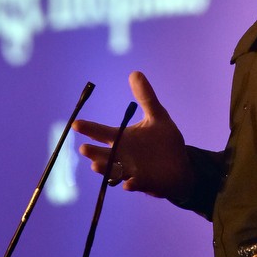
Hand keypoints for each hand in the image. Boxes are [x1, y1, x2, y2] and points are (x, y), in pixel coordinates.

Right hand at [72, 70, 193, 199]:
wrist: (181, 164)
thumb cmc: (165, 141)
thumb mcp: (157, 115)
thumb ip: (146, 97)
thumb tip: (135, 72)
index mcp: (124, 139)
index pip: (102, 133)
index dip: (89, 128)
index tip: (75, 124)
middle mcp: (123, 156)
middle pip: (104, 154)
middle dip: (94, 153)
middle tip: (84, 148)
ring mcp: (132, 171)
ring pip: (114, 171)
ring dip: (105, 169)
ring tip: (95, 165)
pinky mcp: (145, 183)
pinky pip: (136, 184)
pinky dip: (132, 183)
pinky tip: (129, 183)